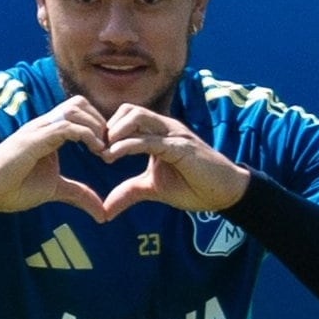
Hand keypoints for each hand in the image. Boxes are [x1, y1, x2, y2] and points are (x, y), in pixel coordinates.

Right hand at [0, 96, 111, 220]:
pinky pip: (66, 126)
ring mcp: (38, 129)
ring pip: (75, 110)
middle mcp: (44, 125)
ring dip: (95, 126)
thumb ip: (79, 194)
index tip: (108, 149)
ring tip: (103, 149)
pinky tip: (95, 150)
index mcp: (49, 133)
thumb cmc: (14, 187)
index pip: (78, 112)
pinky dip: (86, 134)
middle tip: (109, 146)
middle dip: (99, 120)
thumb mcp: (55, 190)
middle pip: (79, 103)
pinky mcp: (34, 139)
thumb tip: (102, 212)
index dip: (97, 125)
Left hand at [98, 104, 251, 218]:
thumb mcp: (153, 189)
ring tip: (103, 152)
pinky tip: (113, 156)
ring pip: (137, 117)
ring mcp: (173, 135)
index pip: (127, 116)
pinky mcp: (180, 148)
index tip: (94, 149)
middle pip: (129, 109)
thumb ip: (129, 193)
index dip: (108, 129)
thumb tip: (105, 208)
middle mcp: (165, 127)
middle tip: (96, 149)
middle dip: (108, 126)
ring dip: (115, 132)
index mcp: (158, 132)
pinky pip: (149, 140)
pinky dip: (128, 146)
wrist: (224, 192)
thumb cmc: (193, 185)